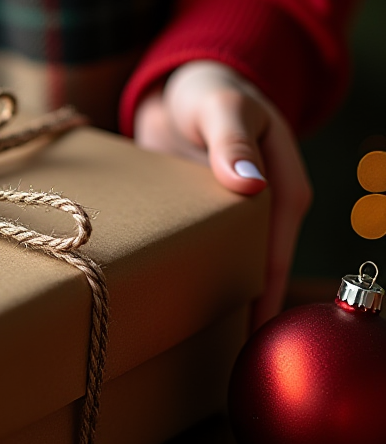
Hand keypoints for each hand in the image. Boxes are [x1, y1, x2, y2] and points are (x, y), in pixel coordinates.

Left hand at [133, 60, 311, 327]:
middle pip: (252, 267)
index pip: (276, 251)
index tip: (255, 331)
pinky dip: (181, 273)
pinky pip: (190, 251)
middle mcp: (258, 211)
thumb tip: (251, 184)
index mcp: (282, 189)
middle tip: (216, 357)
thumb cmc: (212, 92)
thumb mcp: (224, 108)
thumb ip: (233, 142)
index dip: (266, 291)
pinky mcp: (192, 216)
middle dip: (239, 307)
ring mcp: (224, 217)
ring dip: (207, 295)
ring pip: (221, 264)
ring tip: (186, 342)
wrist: (178, 87)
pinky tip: (161, 302)